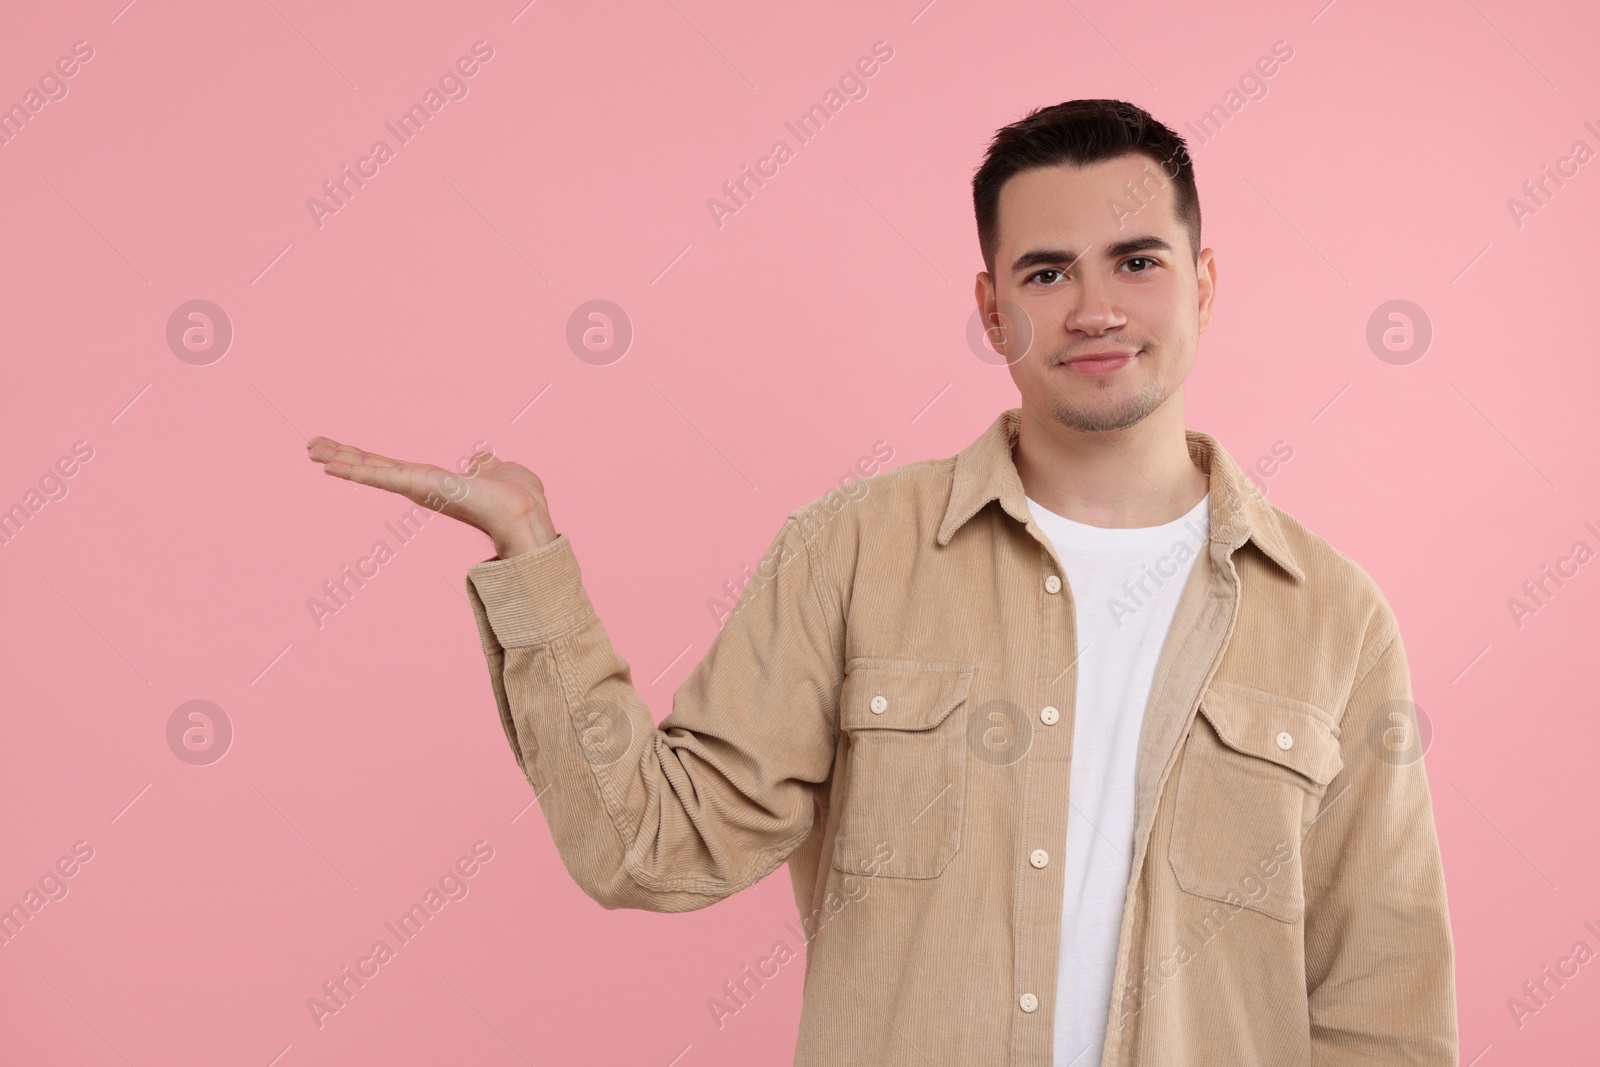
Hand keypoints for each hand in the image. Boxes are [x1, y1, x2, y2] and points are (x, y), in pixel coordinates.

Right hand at [306, 436, 557, 558]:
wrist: (525, 512)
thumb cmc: (516, 497)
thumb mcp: (496, 470)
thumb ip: (483, 464)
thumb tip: (482, 457)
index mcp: (433, 482)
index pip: (391, 467)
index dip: (366, 459)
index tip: (341, 450)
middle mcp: (420, 487)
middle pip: (373, 468)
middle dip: (342, 456)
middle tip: (311, 445)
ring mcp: (418, 488)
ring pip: (371, 470)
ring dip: (341, 459)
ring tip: (311, 448)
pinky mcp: (421, 486)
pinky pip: (381, 476)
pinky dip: (356, 470)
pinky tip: (332, 464)